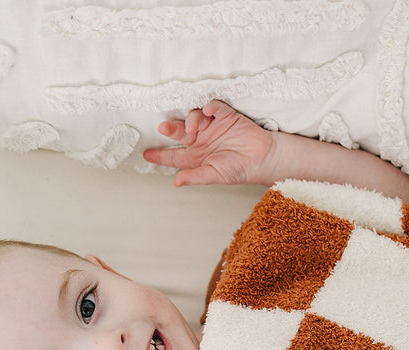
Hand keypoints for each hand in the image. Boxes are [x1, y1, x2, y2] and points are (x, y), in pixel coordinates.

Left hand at [142, 99, 274, 186]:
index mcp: (197, 156)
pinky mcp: (225, 116)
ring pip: (194, 117)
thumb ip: (195, 177)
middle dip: (171, 129)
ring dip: (191, 119)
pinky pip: (214, 107)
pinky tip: (209, 110)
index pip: (174, 156)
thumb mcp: (215, 175)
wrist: (262, 159)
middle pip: (180, 133)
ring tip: (194, 127)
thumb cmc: (240, 170)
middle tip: (164, 127)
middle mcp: (202, 140)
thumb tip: (176, 182)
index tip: (146, 155)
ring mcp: (212, 127)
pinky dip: (210, 107)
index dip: (160, 156)